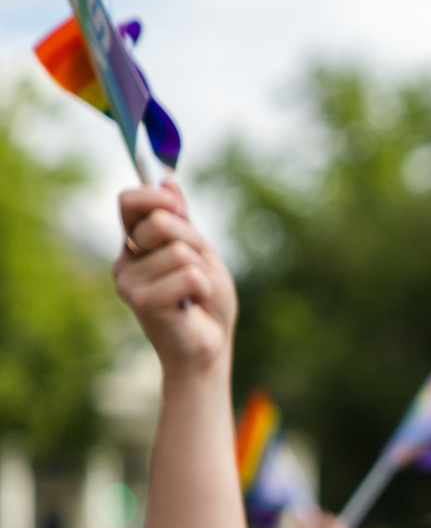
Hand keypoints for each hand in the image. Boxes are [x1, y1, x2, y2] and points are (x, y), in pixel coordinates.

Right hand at [114, 182, 235, 380]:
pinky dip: (204, 288)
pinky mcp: (140, 301)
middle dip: (193, 241)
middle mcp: (125, 261)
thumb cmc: (205, 302)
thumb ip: (181, 220)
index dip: (157, 198)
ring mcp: (128, 282)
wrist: (208, 347)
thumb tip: (167, 179)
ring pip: (180, 251)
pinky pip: (189, 275)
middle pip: (159, 222)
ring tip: (195, 293)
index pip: (130, 200)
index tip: (180, 210)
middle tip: (198, 268)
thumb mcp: (199, 253)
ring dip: (201, 270)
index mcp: (135, 244)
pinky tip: (193, 305)